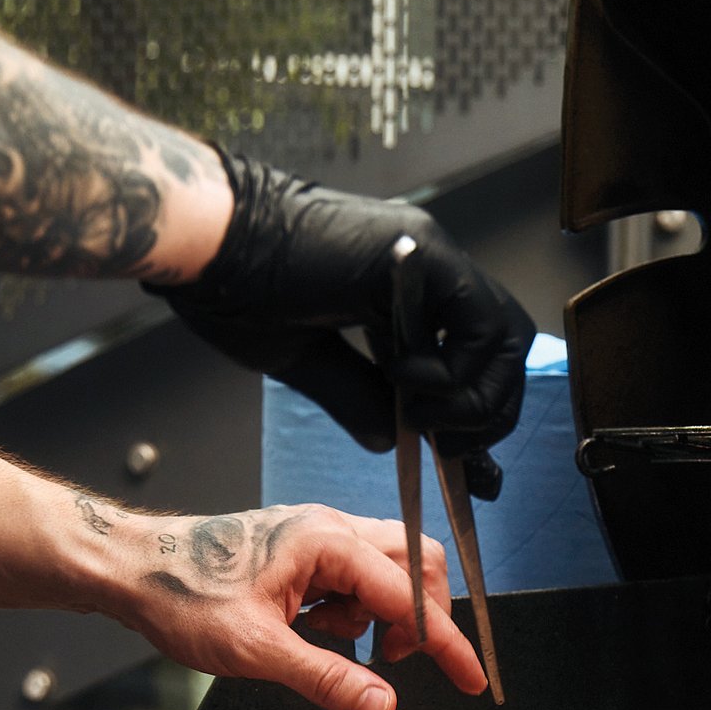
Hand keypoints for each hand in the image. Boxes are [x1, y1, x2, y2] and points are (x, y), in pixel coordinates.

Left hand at [112, 504, 486, 709]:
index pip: (412, 596)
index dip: (448, 645)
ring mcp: (316, 535)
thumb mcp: (257, 651)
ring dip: (379, 615)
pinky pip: (353, 577)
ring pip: (387, 571)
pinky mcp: (302, 549)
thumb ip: (327, 678)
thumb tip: (382, 705)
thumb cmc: (182, 596)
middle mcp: (329, 529)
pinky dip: (350, 610)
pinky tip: (309, 631)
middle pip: (417, 566)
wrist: (133, 569)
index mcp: (326, 543)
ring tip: (330, 645)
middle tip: (394, 662)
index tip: (473, 680)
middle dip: (420, 619)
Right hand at [148, 152, 534, 490]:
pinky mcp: (424, 253)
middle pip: (502, 351)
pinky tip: (408, 380)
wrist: (208, 247)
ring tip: (420, 416)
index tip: (459, 462)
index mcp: (400, 293)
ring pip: (503, 340)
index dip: (475, 413)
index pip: (472, 357)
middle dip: (485, 413)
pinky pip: (479, 323)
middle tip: (442, 444)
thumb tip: (390, 441)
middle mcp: (426, 272)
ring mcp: (429, 258)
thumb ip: (357, 397)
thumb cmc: (235, 292)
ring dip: (473, 397)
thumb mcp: (304, 361)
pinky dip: (456, 369)